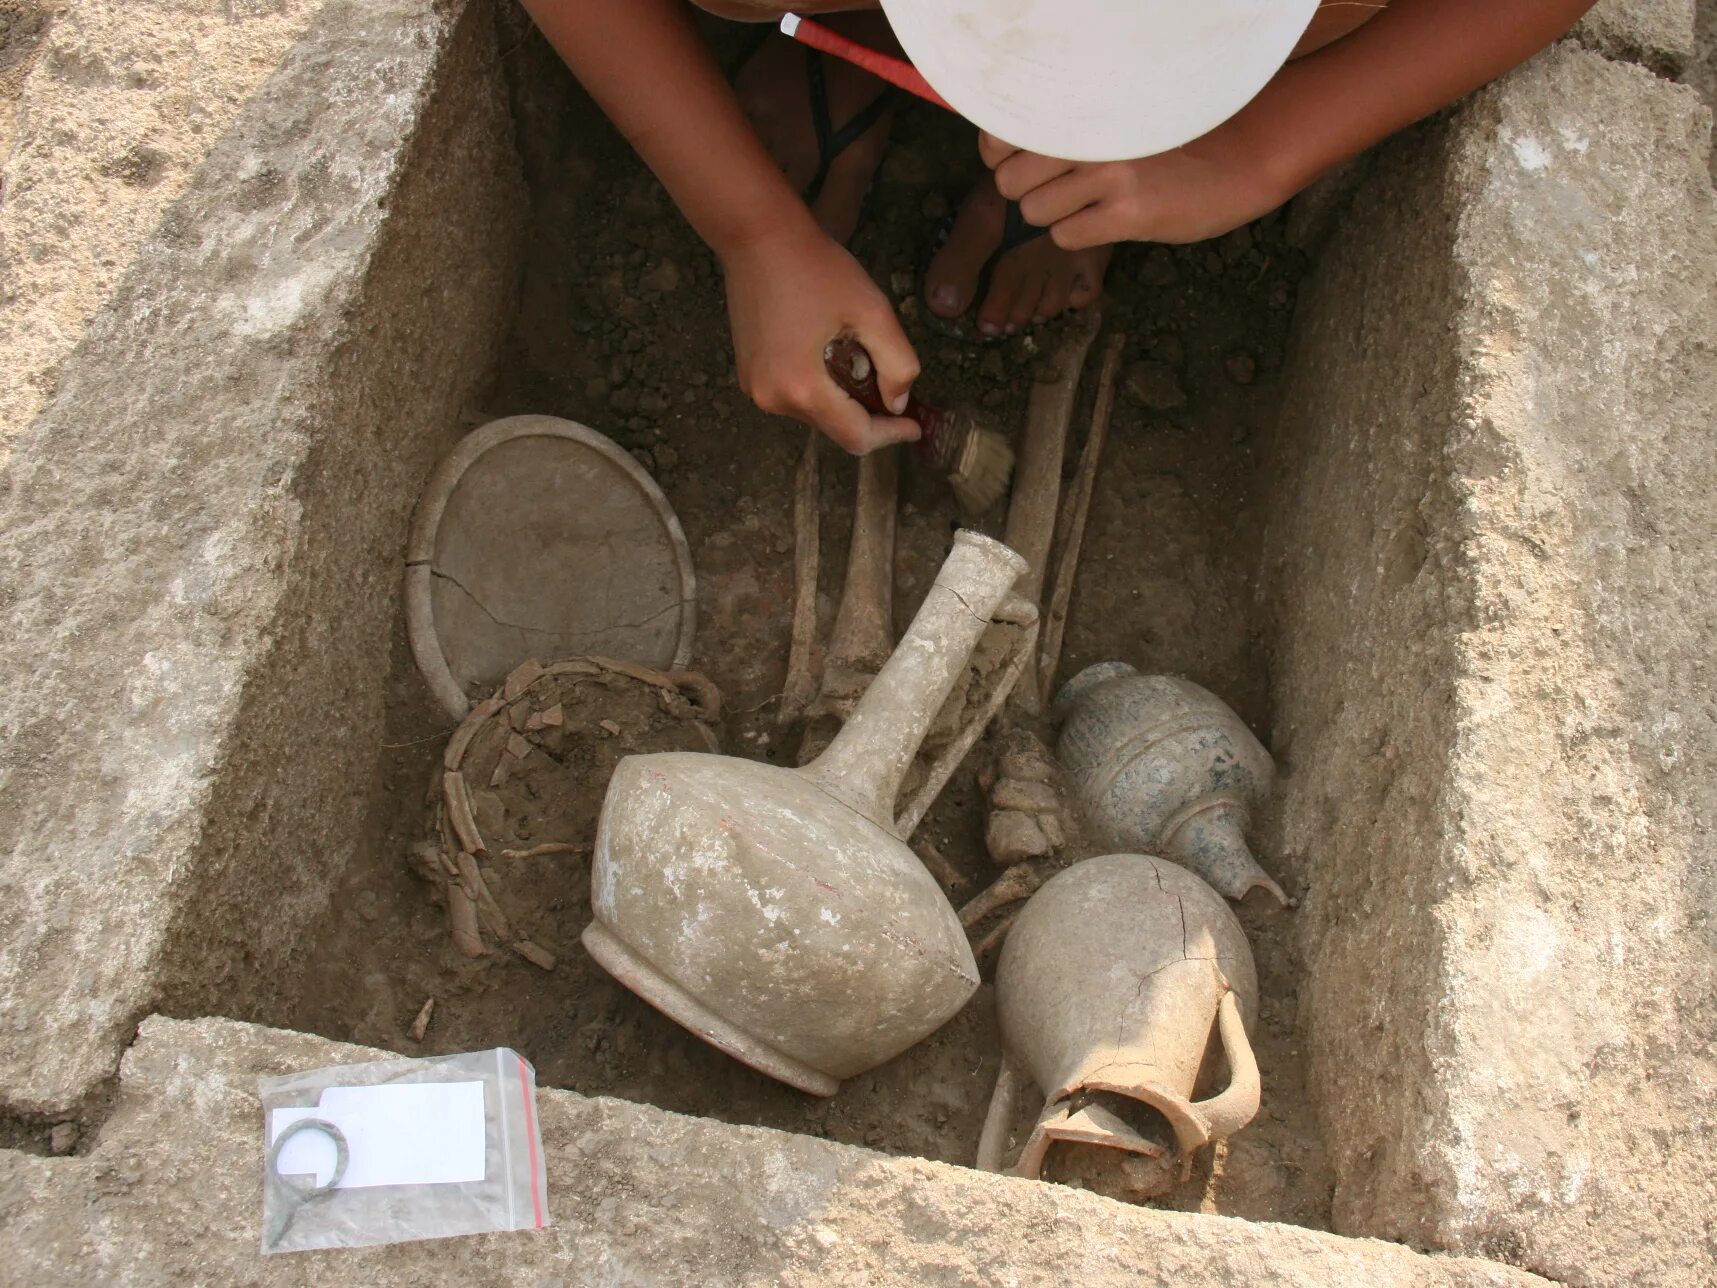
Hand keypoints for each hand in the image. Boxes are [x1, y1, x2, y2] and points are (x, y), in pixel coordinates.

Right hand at [720, 219, 920, 453]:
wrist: (759, 237)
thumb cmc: (818, 269)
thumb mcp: (873, 312)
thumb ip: (897, 363)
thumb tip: (898, 402)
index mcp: (803, 389)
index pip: (856, 437)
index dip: (891, 435)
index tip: (914, 424)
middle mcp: (774, 400)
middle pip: (835, 428)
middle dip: (867, 414)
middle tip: (890, 385)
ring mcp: (755, 389)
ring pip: (814, 414)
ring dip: (841, 399)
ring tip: (856, 360)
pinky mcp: (748, 376)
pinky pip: (794, 397)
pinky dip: (818, 388)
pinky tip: (828, 354)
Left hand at [978, 122, 1288, 249]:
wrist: (1235, 163)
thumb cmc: (1167, 145)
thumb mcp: (1113, 122)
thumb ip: (1065, 128)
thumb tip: (999, 152)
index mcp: (1084, 108)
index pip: (1002, 135)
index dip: (1001, 158)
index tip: (1017, 164)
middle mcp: (1092, 135)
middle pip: (1009, 181)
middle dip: (1026, 194)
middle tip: (1058, 191)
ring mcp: (1110, 174)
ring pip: (1033, 212)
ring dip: (1052, 217)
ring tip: (1085, 205)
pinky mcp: (1128, 212)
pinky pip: (1065, 236)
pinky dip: (1075, 236)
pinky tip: (1103, 221)